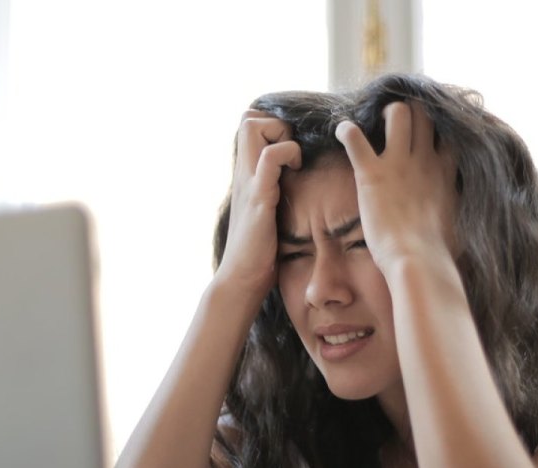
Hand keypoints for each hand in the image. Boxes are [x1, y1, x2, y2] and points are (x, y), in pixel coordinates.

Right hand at [214, 111, 301, 302]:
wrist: (241, 279)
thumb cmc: (258, 252)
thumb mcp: (265, 212)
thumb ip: (272, 193)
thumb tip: (294, 185)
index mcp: (246, 175)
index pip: (249, 124)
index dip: (272, 125)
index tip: (291, 148)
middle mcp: (243, 173)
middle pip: (248, 117)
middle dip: (276, 123)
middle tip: (292, 151)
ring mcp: (249, 183)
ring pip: (253, 127)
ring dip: (281, 134)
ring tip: (294, 161)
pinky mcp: (258, 197)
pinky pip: (269, 158)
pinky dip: (287, 154)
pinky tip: (295, 172)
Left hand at [335, 101, 457, 274]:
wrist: (418, 261)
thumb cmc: (439, 252)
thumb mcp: (460, 223)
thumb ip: (458, 207)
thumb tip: (462, 216)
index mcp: (445, 172)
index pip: (449, 132)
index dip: (439, 125)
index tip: (429, 130)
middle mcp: (424, 160)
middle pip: (424, 113)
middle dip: (412, 111)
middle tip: (398, 122)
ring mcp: (398, 164)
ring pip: (398, 113)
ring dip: (385, 113)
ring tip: (375, 123)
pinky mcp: (372, 173)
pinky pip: (354, 138)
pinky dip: (345, 130)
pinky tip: (342, 131)